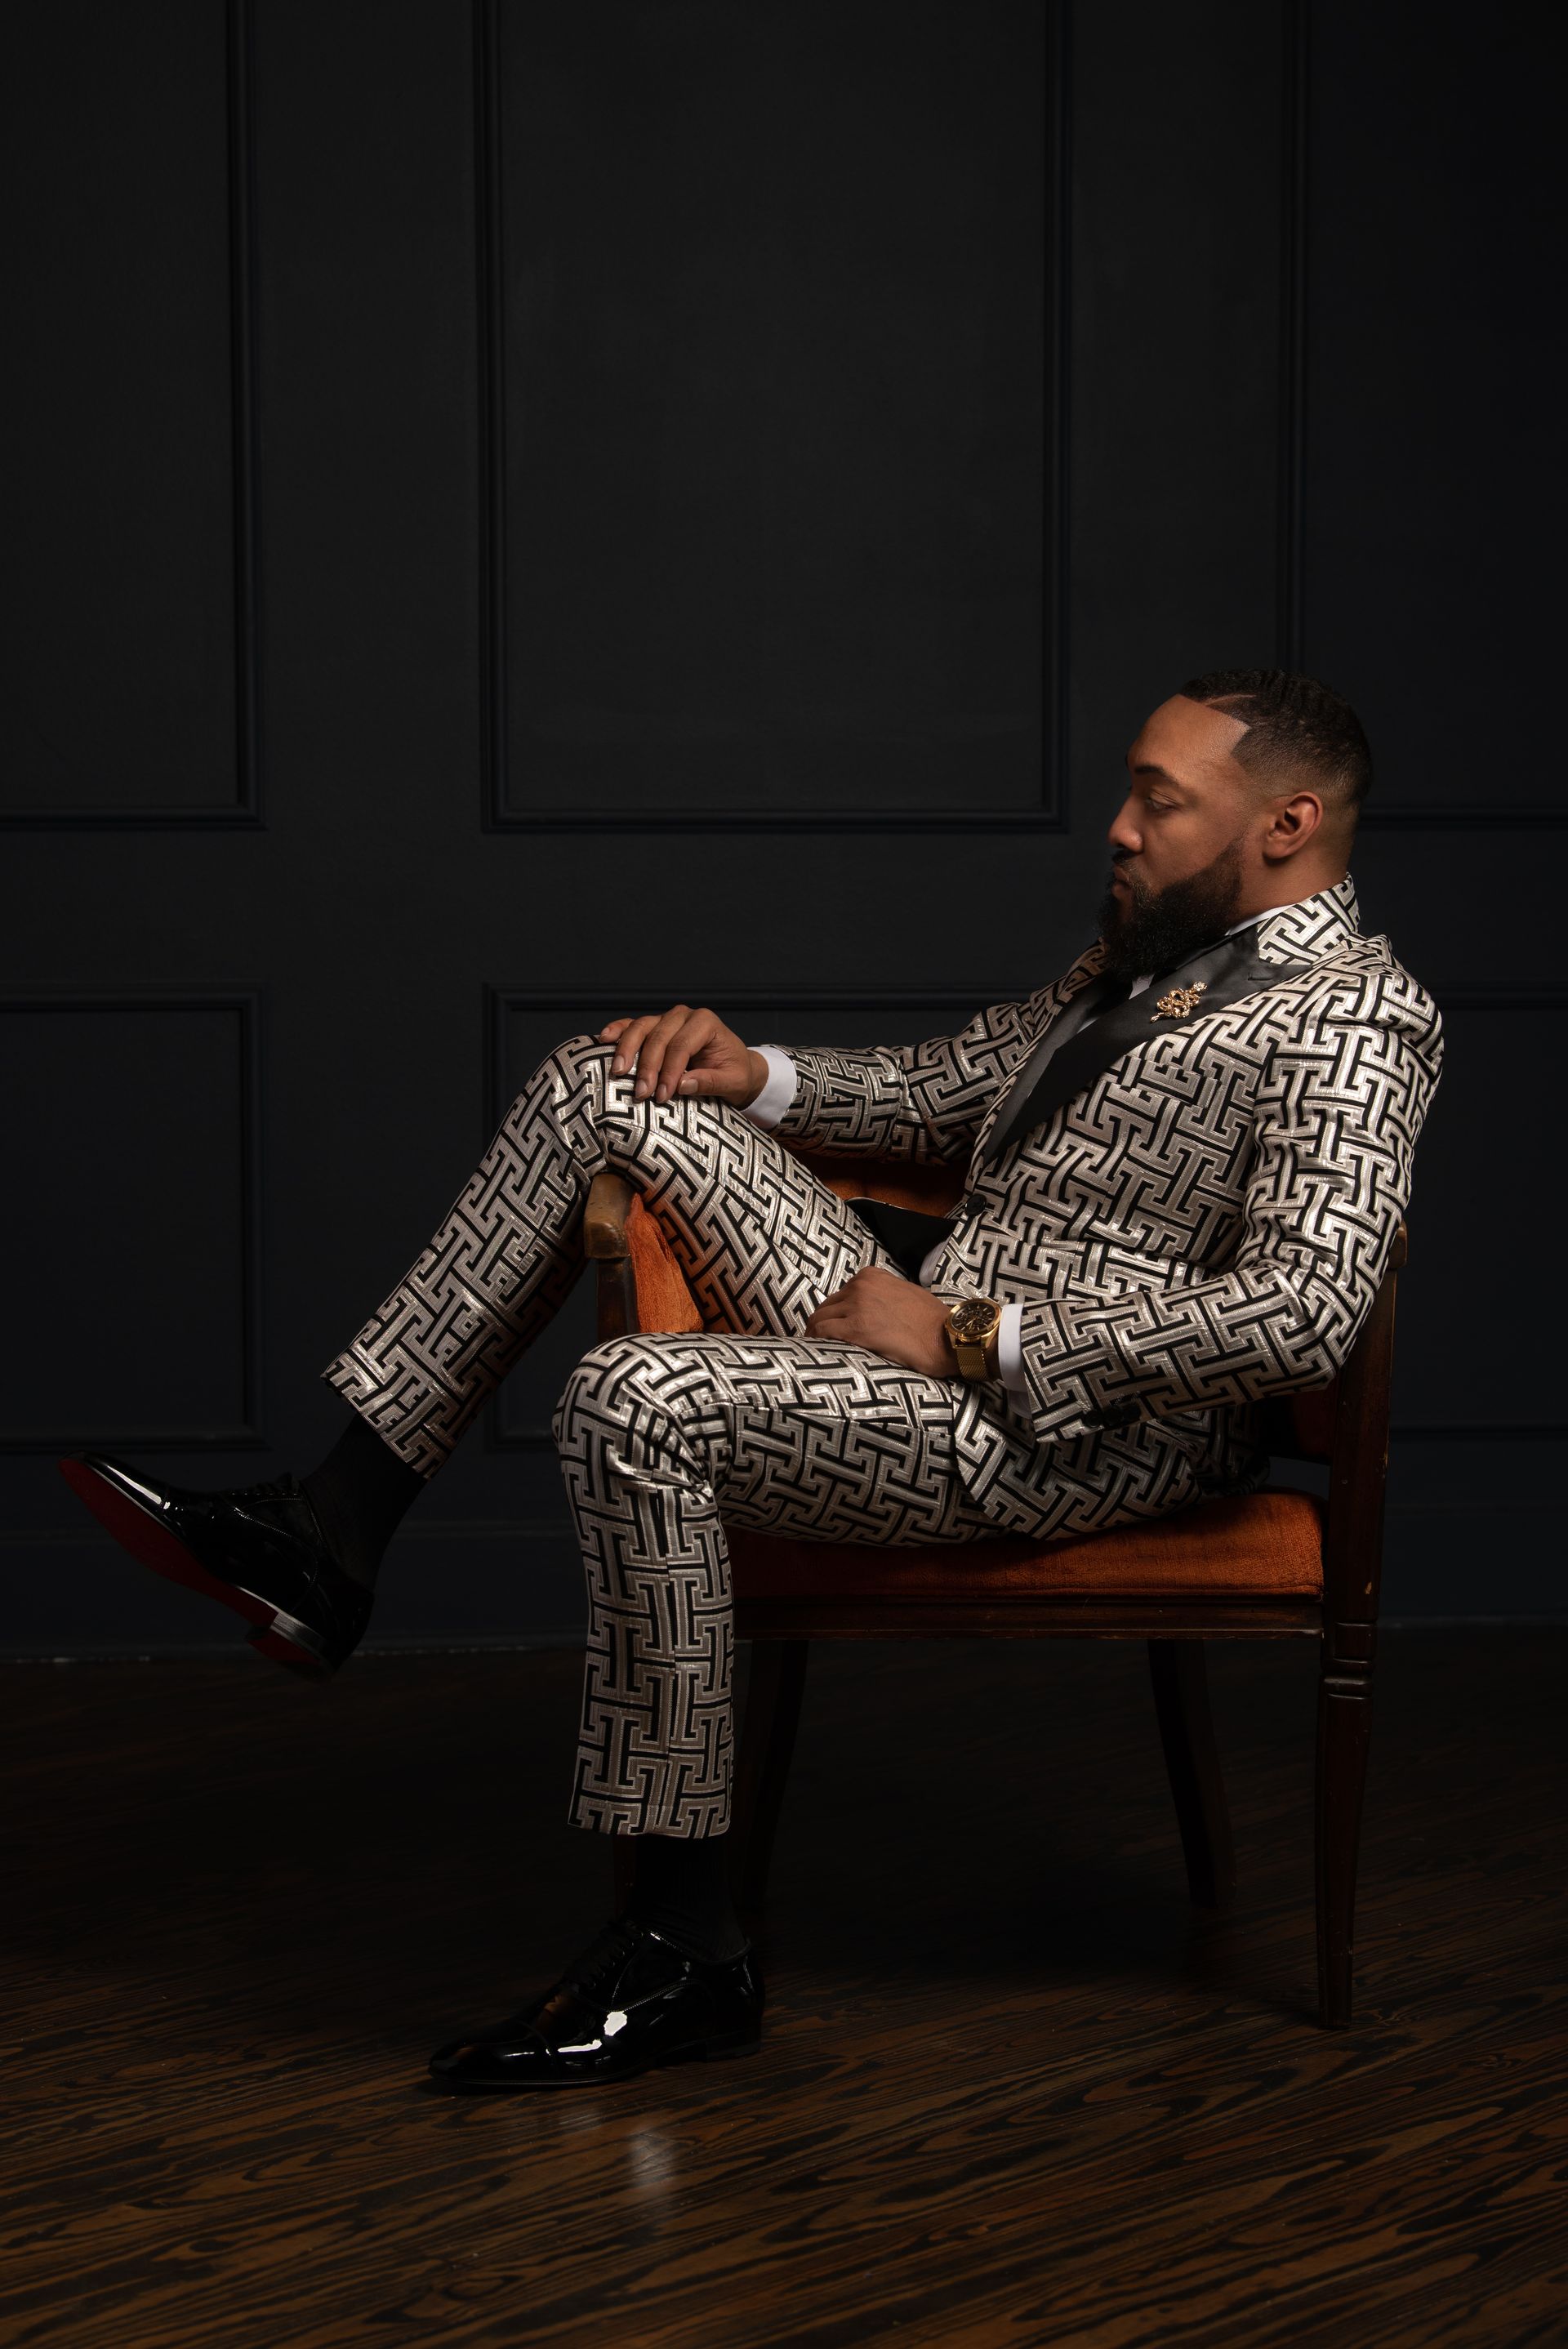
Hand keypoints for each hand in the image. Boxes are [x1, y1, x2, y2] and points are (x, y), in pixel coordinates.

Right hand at [598, 1005, 765, 1108]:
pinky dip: (618, 1030)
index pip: (681, 1045)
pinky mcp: (654, 1027)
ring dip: (627, 1050)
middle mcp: (685, 1015)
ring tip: (618, 1071)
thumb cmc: (735, 1074)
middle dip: (647, 1066)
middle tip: (640, 1092)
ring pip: (641, 1028)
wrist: (735, 1066)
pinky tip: (604, 1038)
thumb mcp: (733, 1082)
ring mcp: (667, 1019)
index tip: (662, 1096)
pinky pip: (632, 1025)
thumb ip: (711, 1082)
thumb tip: (682, 1085)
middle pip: (658, 1037)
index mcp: (706, 1023)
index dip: (669, 1071)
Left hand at [804, 1267, 954, 1379]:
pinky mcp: (857, 1328)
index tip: (832, 1330)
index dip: (834, 1315)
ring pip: (819, 1319)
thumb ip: (880, 1296)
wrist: (948, 1337)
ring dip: (817, 1336)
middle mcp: (861, 1285)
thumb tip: (865, 1312)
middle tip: (822, 1345)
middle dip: (822, 1326)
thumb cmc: (931, 1322)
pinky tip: (819, 1354)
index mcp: (871, 1276)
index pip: (839, 1295)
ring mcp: (857, 1305)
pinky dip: (816, 1343)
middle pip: (826, 1307)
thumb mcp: (902, 1294)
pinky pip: (822, 1332)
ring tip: (819, 1353)